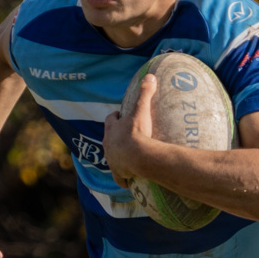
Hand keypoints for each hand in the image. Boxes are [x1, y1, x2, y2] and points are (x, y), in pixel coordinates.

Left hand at [103, 72, 157, 187]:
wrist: (138, 156)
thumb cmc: (137, 132)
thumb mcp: (141, 109)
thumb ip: (145, 92)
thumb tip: (150, 76)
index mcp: (111, 129)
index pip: (110, 120)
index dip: (116, 118)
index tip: (122, 116)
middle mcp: (108, 145)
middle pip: (109, 139)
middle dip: (116, 137)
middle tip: (127, 137)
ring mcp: (112, 161)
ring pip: (112, 158)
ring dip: (119, 156)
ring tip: (129, 157)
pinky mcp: (119, 174)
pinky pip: (119, 178)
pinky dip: (123, 179)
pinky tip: (128, 181)